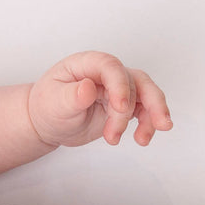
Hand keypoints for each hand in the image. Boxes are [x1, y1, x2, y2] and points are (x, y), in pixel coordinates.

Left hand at [26, 51, 171, 148]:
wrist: (49, 121)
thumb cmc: (48, 106)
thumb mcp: (54, 102)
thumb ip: (71, 96)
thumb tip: (88, 88)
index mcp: (88, 64)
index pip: (111, 67)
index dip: (120, 85)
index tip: (120, 108)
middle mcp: (106, 73)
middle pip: (136, 80)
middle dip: (149, 102)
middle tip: (155, 123)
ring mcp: (117, 89)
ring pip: (145, 95)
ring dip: (151, 116)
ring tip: (142, 139)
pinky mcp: (123, 106)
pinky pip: (143, 111)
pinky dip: (147, 124)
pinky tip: (142, 139)